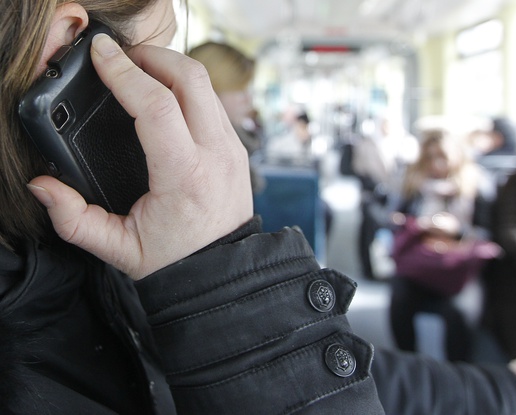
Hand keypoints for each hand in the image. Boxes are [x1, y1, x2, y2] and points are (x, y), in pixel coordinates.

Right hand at [28, 34, 252, 278]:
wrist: (222, 271)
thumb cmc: (175, 259)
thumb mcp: (119, 249)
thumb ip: (74, 220)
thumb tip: (44, 186)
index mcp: (184, 177)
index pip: (157, 106)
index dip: (124, 73)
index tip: (101, 55)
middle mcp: (216, 156)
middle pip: (190, 79)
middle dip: (152, 56)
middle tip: (120, 57)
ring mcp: (232, 149)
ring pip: (206, 86)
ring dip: (171, 68)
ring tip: (138, 70)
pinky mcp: (237, 148)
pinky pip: (214, 103)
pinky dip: (188, 88)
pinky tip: (164, 95)